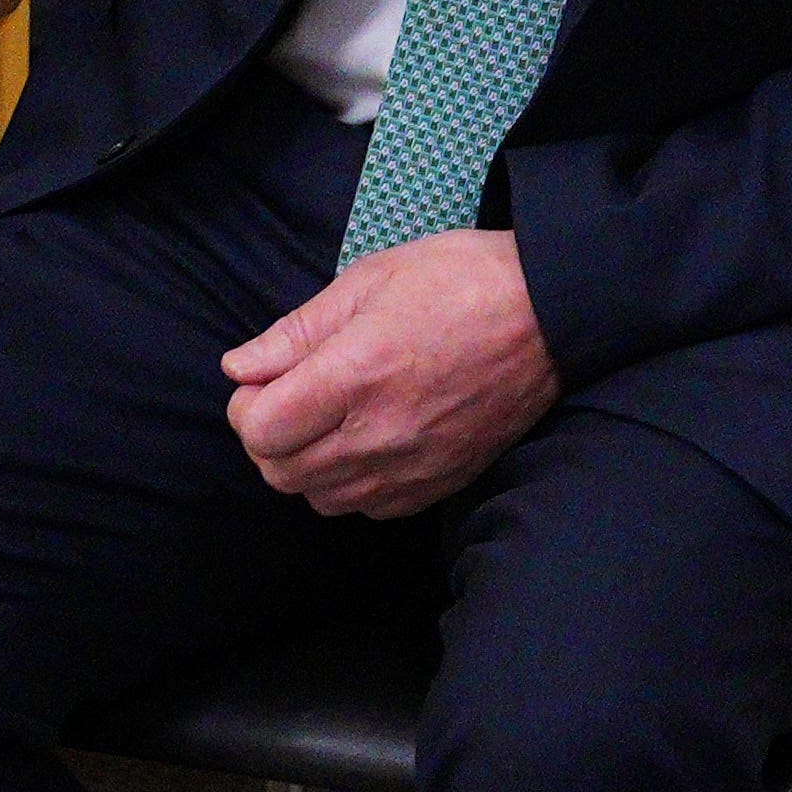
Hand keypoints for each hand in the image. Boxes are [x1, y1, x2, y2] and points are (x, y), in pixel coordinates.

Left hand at [222, 232, 557, 519]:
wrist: (551, 315)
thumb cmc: (461, 281)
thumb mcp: (369, 281)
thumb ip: (297, 331)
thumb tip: (240, 368)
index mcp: (356, 374)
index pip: (260, 430)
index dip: (248, 406)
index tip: (267, 380)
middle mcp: (380, 433)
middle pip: (280, 472)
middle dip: (270, 437)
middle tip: (293, 397)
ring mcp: (412, 467)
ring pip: (319, 498)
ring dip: (308, 464)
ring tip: (332, 419)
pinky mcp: (439, 484)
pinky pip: (367, 510)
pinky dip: (353, 483)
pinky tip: (370, 441)